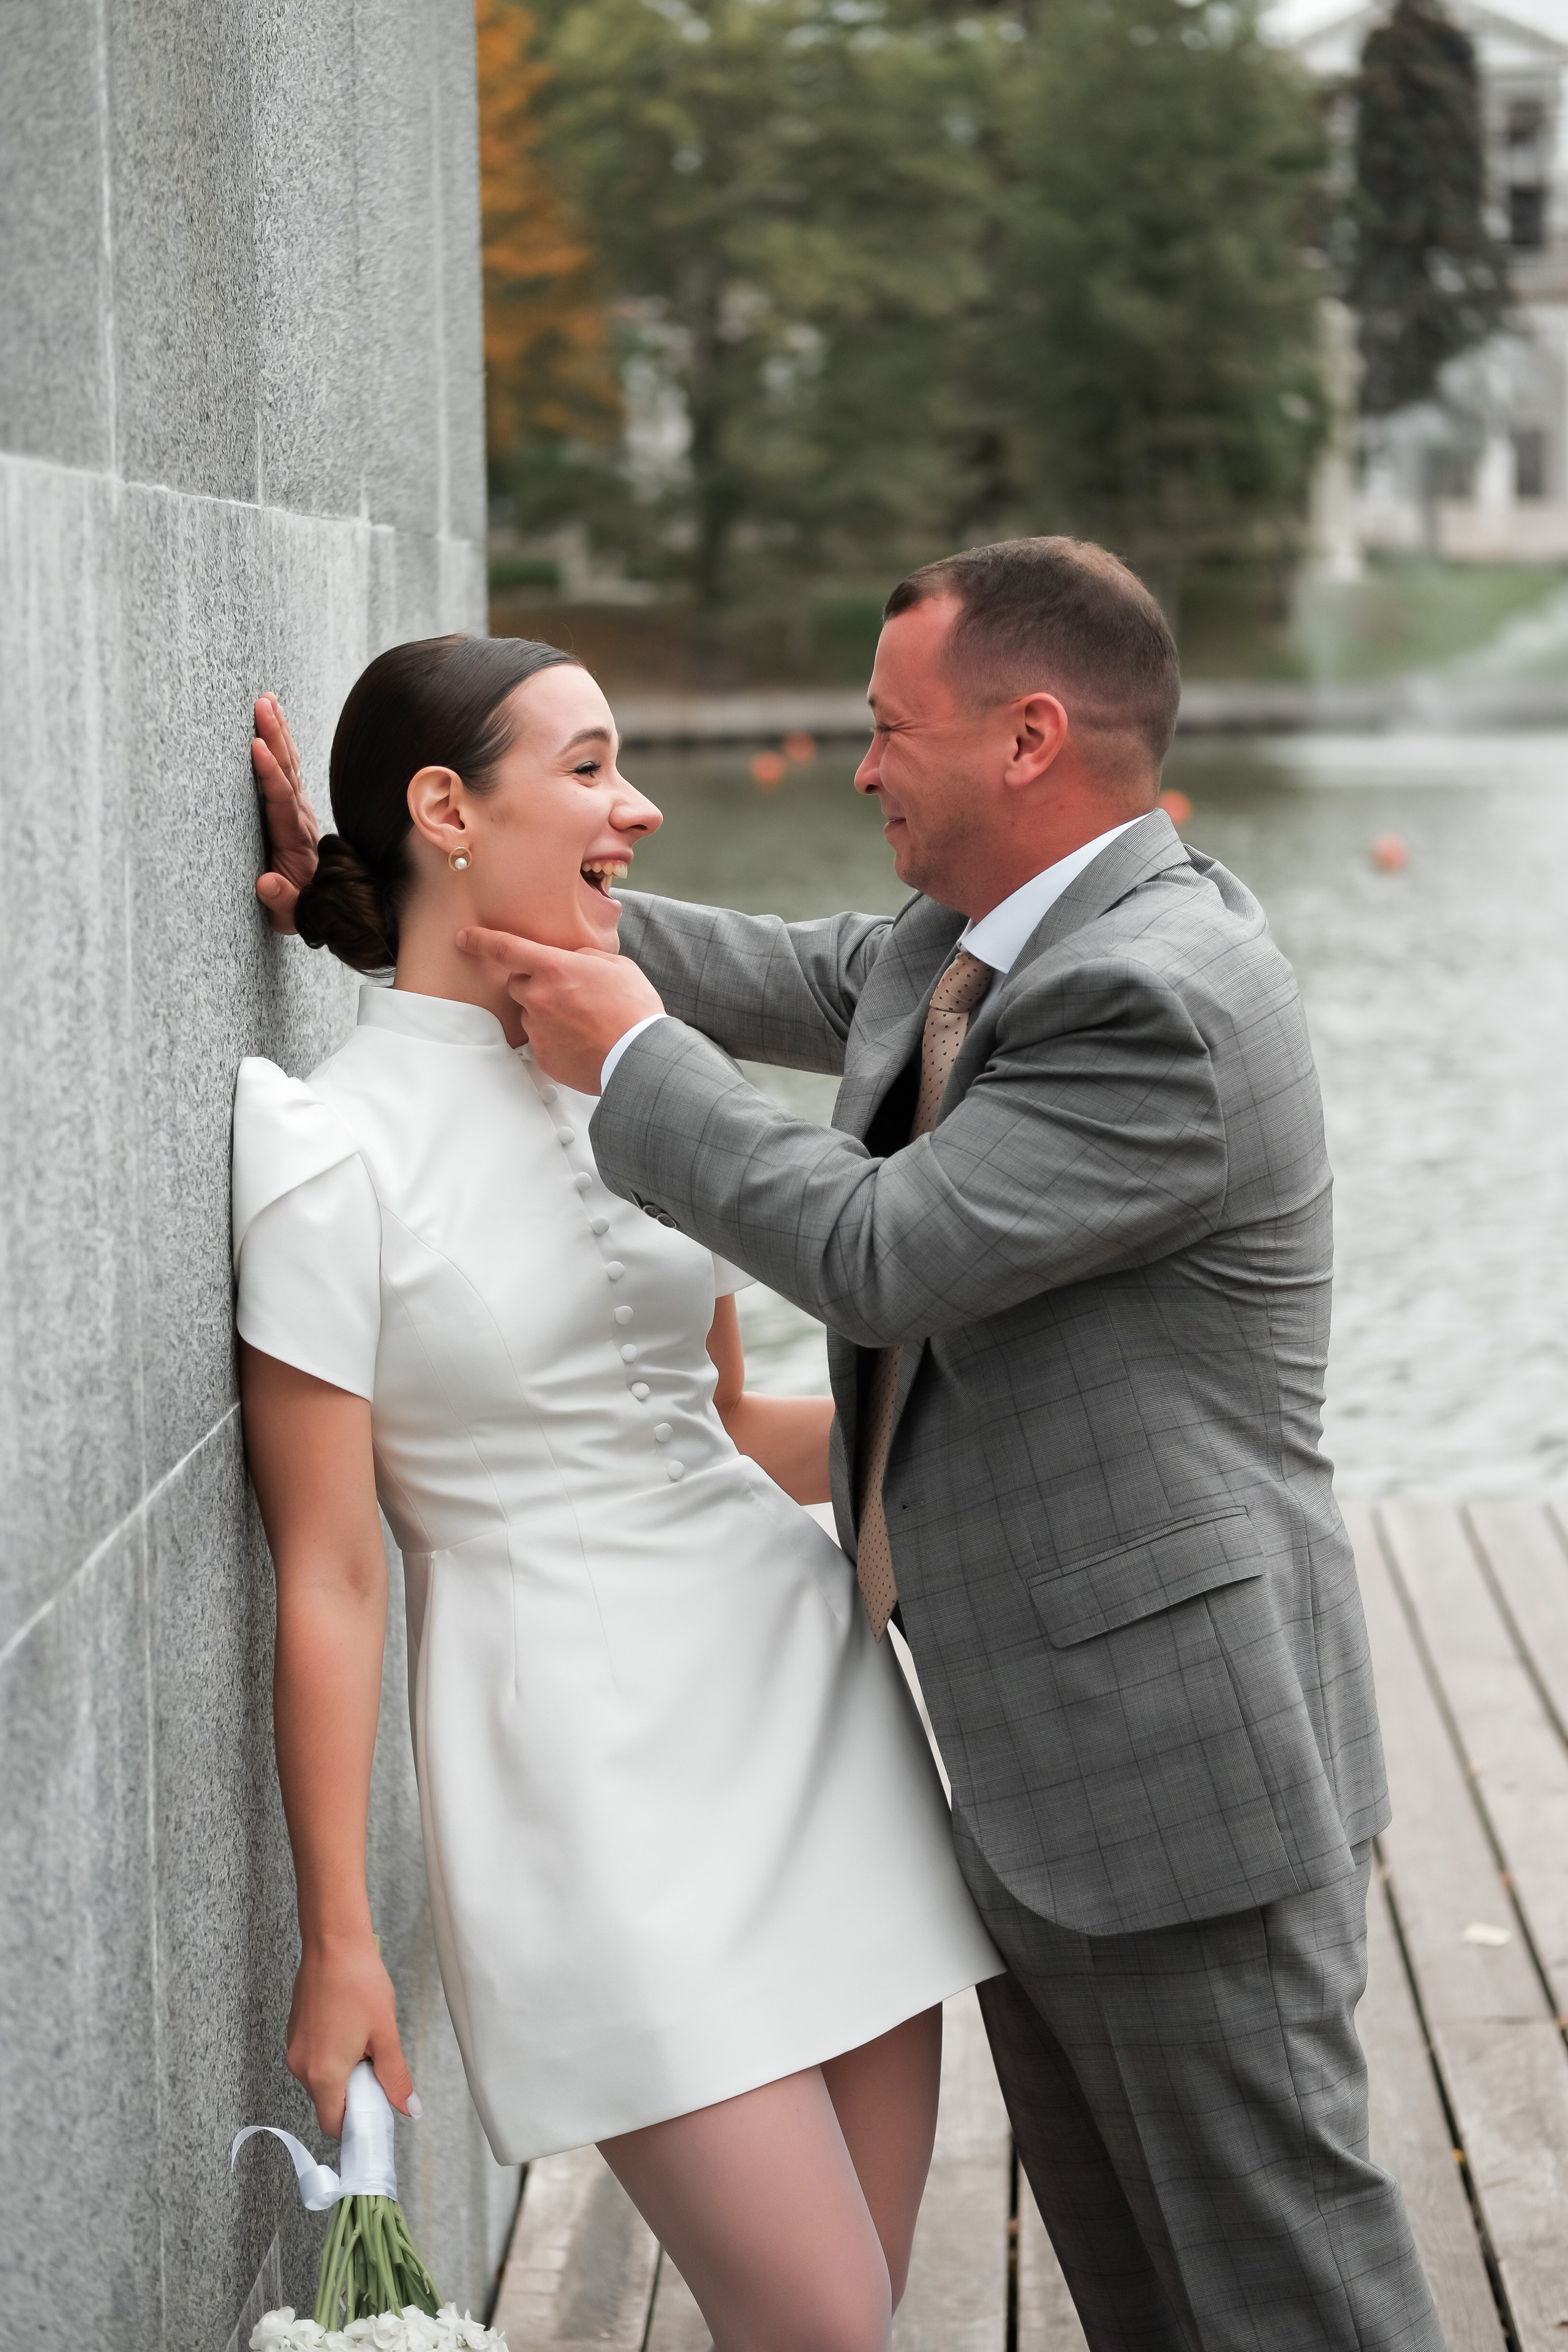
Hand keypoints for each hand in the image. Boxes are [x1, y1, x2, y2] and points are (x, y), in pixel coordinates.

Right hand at [252, 694, 319, 932]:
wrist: (325, 903)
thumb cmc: (303, 908)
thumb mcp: (292, 915)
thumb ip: (283, 901)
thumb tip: (266, 883)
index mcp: (294, 838)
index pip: (281, 800)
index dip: (270, 774)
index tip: (257, 747)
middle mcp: (299, 818)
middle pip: (288, 771)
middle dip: (275, 737)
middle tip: (262, 704)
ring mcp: (299, 810)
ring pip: (289, 765)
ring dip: (279, 732)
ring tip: (266, 701)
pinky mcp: (294, 807)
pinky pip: (287, 770)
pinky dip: (280, 744)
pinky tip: (272, 721)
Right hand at [286, 1934, 418, 2136]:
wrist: (333, 1943)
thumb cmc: (359, 1984)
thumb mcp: (385, 2034)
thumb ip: (395, 2077)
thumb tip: (408, 2109)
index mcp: (323, 2075)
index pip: (334, 2124)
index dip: (358, 2123)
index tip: (379, 2110)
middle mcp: (302, 2067)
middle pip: (328, 2102)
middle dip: (355, 2093)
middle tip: (379, 2066)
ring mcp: (295, 2049)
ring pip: (322, 2079)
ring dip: (345, 2072)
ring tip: (366, 2040)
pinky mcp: (295, 2032)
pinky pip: (314, 2059)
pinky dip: (333, 2056)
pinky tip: (351, 2028)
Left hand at [458, 927, 664, 1093]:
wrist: (640, 1057)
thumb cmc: (634, 1011)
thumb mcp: (616, 965)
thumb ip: (584, 957)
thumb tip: (571, 959)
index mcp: (556, 969)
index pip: (506, 948)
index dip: (481, 940)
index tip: (465, 937)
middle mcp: (540, 998)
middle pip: (516, 984)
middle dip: (533, 984)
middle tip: (565, 993)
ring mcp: (539, 1029)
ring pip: (529, 1014)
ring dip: (546, 1013)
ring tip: (581, 1021)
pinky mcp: (543, 1056)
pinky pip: (540, 1040)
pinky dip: (555, 1038)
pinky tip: (580, 1040)